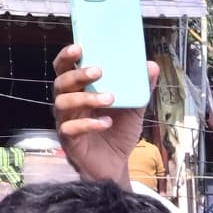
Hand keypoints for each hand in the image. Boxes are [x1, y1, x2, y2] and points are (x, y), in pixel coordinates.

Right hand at [53, 40, 146, 186]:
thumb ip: (140, 87)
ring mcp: (66, 121)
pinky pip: (71, 128)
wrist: (116, 165)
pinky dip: (88, 124)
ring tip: (109, 98)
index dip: (67, 57)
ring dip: (86, 98)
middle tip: (98, 71)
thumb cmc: (118, 133)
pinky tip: (106, 123)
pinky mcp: (69, 140)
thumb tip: (151, 65)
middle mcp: (68, 104)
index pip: (64, 69)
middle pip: (61, 83)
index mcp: (79, 91)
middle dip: (77, 74)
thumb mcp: (133, 108)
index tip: (79, 47)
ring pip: (64, 103)